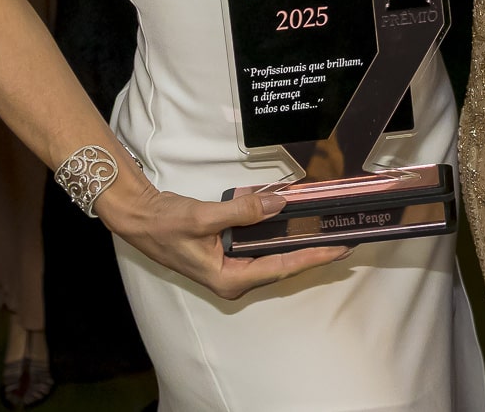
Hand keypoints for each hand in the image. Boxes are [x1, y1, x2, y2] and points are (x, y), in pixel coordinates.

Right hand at [96, 180, 351, 301]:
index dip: (313, 257)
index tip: (340, 248)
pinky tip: (294, 221)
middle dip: (313, 251)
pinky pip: (261, 245)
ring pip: (274, 255)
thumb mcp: (203, 217)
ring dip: (298, 242)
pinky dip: (278, 233)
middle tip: (344, 238)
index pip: (281, 268)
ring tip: (328, 230)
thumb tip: (279, 204)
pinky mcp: (229, 253)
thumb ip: (243, 211)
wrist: (140, 218)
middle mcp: (234, 278)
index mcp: (230, 279)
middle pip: (283, 265)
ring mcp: (232, 267)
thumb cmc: (166, 224)